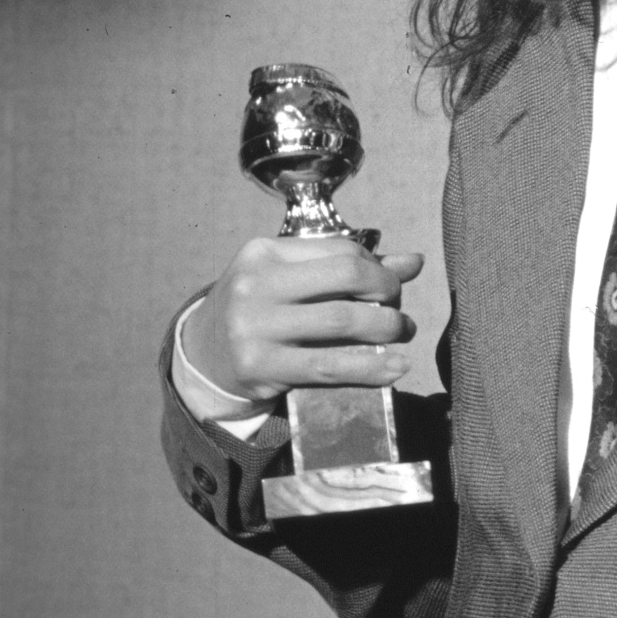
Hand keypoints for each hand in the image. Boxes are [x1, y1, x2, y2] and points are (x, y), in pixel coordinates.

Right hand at [184, 237, 423, 404]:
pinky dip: (371, 367)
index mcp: (264, 253)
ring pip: (342, 321)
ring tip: (402, 335)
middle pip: (346, 278)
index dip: (376, 267)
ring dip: (386, 328)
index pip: (340, 250)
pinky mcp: (262, 367)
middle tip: (400, 311)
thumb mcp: (290, 280)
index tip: (388, 286)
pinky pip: (330, 366)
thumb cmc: (258, 311)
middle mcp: (256, 284)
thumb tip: (413, 262)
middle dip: (387, 292)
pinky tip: (396, 367)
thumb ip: (345, 269)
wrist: (202, 356)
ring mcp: (255, 327)